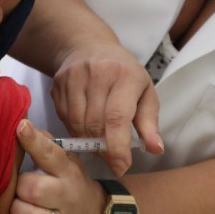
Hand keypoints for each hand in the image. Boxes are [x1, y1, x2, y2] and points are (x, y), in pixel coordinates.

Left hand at [0, 120, 106, 213]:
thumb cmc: (75, 185)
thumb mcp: (70, 163)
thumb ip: (48, 146)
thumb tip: (24, 126)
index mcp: (68, 173)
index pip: (51, 155)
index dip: (34, 141)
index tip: (20, 127)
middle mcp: (64, 197)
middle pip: (34, 189)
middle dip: (21, 186)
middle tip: (20, 185)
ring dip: (15, 210)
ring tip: (15, 204)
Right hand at [52, 43, 162, 174]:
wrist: (88, 46)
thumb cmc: (123, 74)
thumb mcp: (144, 93)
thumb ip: (149, 123)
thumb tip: (156, 149)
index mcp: (126, 75)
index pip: (117, 117)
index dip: (118, 147)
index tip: (121, 166)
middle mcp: (98, 73)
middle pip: (95, 124)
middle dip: (103, 147)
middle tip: (111, 156)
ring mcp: (74, 77)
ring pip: (77, 124)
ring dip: (87, 140)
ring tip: (99, 141)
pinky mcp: (58, 83)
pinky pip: (63, 118)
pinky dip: (74, 130)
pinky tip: (85, 126)